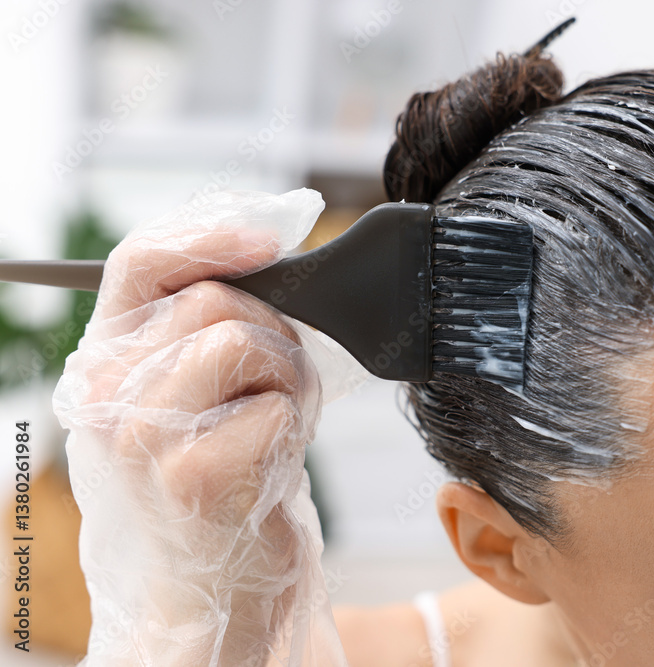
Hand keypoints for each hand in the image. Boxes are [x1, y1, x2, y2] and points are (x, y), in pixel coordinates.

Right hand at [53, 189, 350, 665]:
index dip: (210, 232)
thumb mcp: (202, 389)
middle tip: (274, 386)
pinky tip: (271, 461)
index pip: (144, 260)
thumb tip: (271, 249)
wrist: (212, 583)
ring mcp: (143, 435)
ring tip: (272, 421)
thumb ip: (214, 322)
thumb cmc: (221, 478)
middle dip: (275, 334)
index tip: (270, 236)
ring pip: (244, 340)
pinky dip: (293, 426)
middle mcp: (107, 393)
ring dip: (286, 377)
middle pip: (218, 299)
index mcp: (108, 358)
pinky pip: (274, 405)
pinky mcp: (191, 477)